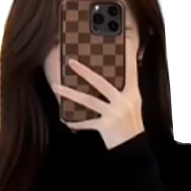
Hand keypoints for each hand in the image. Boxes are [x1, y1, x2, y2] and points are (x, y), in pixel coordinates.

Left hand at [56, 25, 143, 149]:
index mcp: (132, 93)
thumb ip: (121, 90)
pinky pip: (86, 122)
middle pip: (101, 82)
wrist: (134, 149)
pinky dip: (75, 121)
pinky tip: (65, 118)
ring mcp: (115, 114)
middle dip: (84, 71)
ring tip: (56, 86)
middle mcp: (124, 101)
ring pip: (88, 100)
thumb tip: (102, 77)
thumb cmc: (131, 125)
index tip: (119, 41)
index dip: (125, 55)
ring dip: (70, 93)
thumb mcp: (132, 105)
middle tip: (70, 61)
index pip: (129, 70)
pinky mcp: (106, 127)